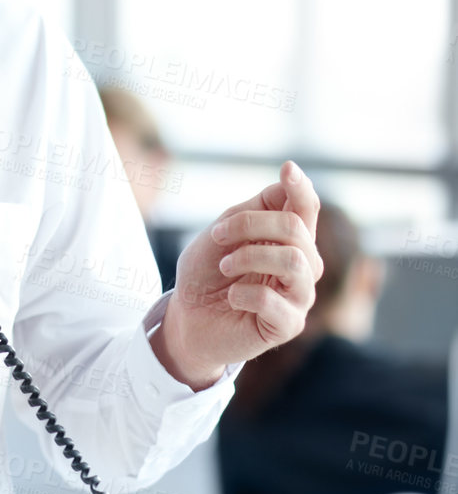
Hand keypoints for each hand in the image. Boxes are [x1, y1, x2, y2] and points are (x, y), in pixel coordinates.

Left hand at [152, 161, 322, 389]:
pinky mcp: (288, 325)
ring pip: (294, 261)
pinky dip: (243, 293)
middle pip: (296, 229)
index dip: (301, 187)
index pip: (306, 208)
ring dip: (249, 257)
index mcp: (289, 239)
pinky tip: (231, 297)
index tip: (288, 168)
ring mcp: (299, 296)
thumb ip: (257, 209)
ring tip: (225, 267)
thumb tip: (290, 177)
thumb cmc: (207, 273)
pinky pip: (273, 300)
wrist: (186, 317)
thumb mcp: (224, 232)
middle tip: (218, 237)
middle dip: (250, 224)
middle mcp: (303, 265)